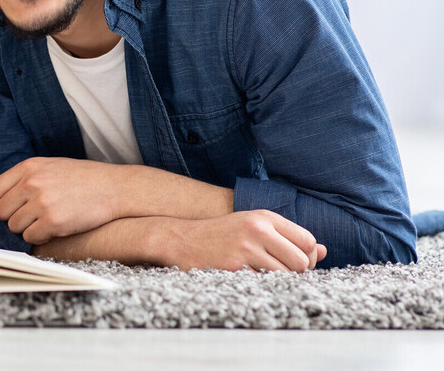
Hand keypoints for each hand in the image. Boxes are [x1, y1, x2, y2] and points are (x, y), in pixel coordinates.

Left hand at [0, 157, 117, 242]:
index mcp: (29, 167)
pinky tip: (54, 230)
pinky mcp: (54, 222)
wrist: (115, 188)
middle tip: (33, 217)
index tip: (17, 206)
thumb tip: (0, 197)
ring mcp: (43, 202)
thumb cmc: (83, 179)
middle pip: (1, 211)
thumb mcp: (51, 166)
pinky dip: (40, 238)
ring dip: (27, 228)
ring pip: (14, 227)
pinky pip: (31, 237)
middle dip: (14, 217)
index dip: (3, 201)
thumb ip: (26, 177)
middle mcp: (32, 183)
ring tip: (46, 221)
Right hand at [159, 210, 326, 271]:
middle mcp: (257, 229)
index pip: (308, 240)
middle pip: (301, 262)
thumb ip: (287, 237)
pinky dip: (262, 287)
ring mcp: (245, 249)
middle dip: (296, 273)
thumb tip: (322, 251)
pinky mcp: (233, 267)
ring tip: (264, 276)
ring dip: (279, 282)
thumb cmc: (222, 235)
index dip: (308, 257)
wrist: (181, 239)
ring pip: (285, 276)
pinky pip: (264, 284)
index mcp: (264, 217)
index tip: (293, 262)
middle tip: (280, 273)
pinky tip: (250, 280)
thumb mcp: (253, 227)